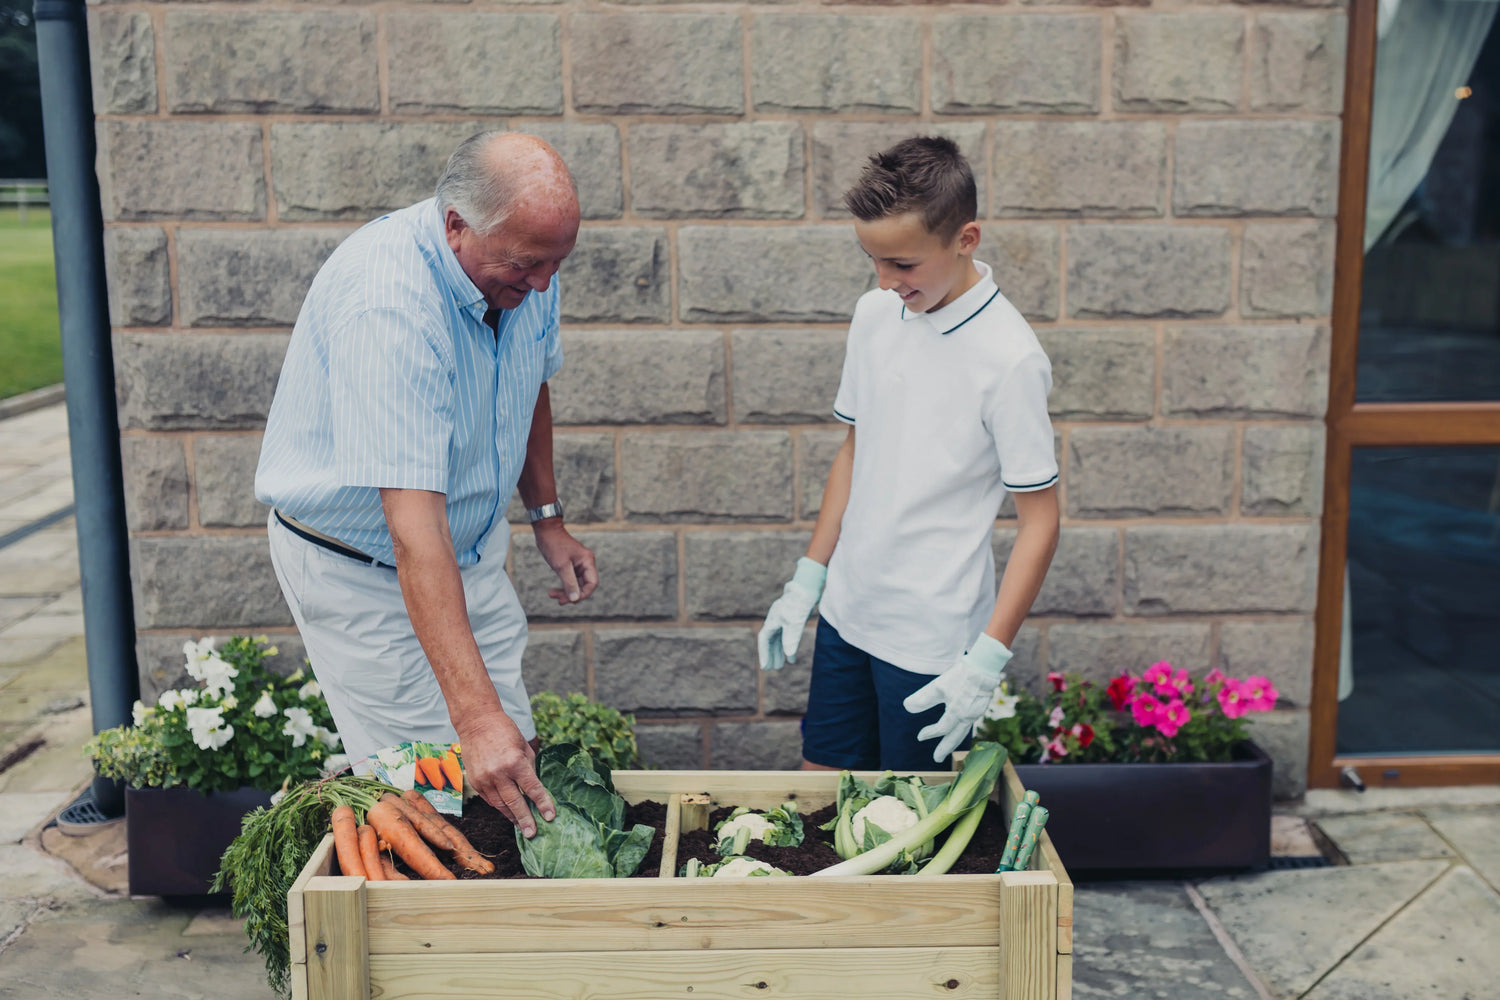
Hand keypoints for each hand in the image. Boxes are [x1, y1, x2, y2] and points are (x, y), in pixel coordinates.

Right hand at [457, 711, 556, 837]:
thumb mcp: (524, 747)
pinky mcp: (475, 782)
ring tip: (522, 827)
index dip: (543, 804)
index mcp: (515, 762)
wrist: (477, 722)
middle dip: (525, 819)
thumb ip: (530, 769)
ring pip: (500, 805)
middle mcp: (498, 773)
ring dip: (512, 817)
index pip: (532, 788)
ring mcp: (485, 779)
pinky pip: (490, 800)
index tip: (550, 816)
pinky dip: (500, 807)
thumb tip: (535, 789)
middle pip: (515, 802)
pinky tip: (508, 812)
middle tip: (533, 834)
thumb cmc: (505, 732)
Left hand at [533, 520, 597, 604]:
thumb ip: (569, 583)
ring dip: (566, 592)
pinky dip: (563, 586)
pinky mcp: (571, 565)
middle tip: (559, 600)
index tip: (571, 600)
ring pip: (576, 584)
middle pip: (584, 586)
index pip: (592, 583)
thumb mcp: (561, 565)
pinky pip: (570, 580)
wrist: (546, 531)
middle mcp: (586, 563)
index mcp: (588, 561)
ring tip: (552, 595)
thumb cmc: (554, 544)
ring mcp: (578, 565)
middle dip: (572, 594)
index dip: (583, 594)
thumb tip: (575, 599)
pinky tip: (554, 591)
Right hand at [756, 557, 826, 670]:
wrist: (807, 587)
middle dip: (770, 655)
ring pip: (778, 639)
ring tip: (781, 665)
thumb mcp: (795, 623)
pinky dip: (788, 645)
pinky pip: (786, 635)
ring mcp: (783, 619)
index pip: (764, 640)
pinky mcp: (791, 618)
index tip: (765, 667)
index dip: (764, 654)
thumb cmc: (799, 603)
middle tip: (771, 669)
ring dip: (778, 652)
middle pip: (769, 641)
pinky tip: (792, 655)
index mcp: (772, 621)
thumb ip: (791, 639)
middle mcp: (775, 620)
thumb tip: (789, 655)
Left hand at [903, 633, 1012, 762]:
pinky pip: (968, 723)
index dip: (930, 733)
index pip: (942, 729)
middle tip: (937, 759)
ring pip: (963, 731)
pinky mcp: (980, 707)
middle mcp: (968, 716)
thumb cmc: (961, 676)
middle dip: (945, 748)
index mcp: (958, 713)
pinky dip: (961, 730)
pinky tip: (957, 728)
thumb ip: (923, 698)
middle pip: (955, 737)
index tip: (920, 737)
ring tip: (946, 748)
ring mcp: (976, 713)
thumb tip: (907, 707)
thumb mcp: (938, 686)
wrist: (985, 667)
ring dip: (953, 740)